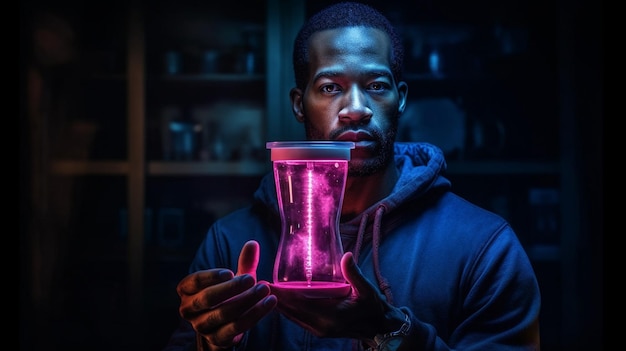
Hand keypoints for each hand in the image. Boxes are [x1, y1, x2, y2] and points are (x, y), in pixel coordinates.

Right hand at [176, 240, 276, 349]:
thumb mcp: (233, 279)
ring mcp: (202, 326)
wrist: (224, 324)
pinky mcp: (217, 339)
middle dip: (231, 288)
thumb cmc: (227, 295)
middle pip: (207, 299)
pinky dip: (254, 314)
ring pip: (223, 314)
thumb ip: (243, 262)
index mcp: (187, 290)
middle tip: (252, 279)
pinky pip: (236, 327)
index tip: (231, 272)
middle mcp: (189, 309)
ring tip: (265, 289)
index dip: (212, 276)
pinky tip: (269, 303)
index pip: (195, 281)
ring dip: (246, 301)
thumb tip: (253, 243)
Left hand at [270, 252, 405, 341]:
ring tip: (263, 289)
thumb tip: (346, 256)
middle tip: (257, 283)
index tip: (266, 283)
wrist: (381, 328)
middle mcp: (320, 326)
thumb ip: (354, 274)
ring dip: (278, 303)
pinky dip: (287, 309)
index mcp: (330, 317)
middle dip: (274, 297)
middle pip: (289, 311)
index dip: (281, 293)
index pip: (298, 304)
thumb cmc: (374, 308)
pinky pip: (297, 319)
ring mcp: (318, 330)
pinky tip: (280, 298)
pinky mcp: (318, 330)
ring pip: (291, 316)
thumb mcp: (367, 290)